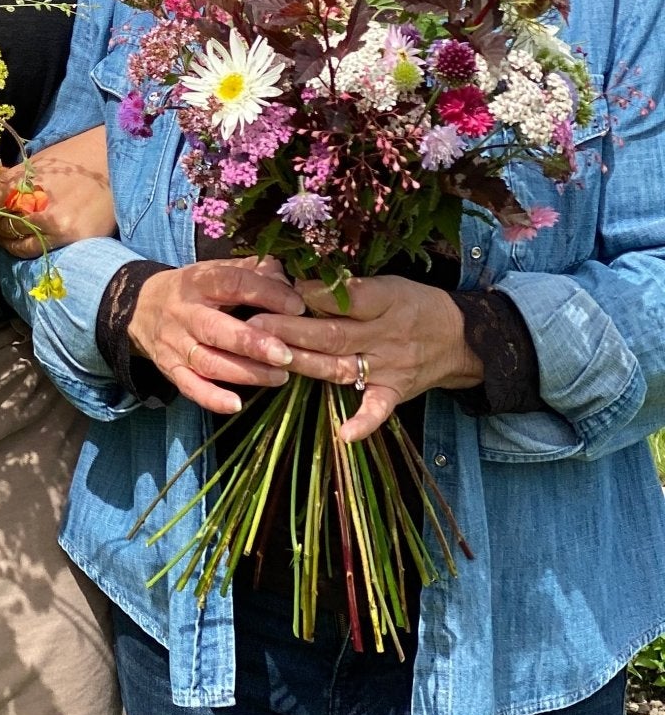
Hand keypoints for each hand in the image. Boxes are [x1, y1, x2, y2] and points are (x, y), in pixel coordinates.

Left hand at [0, 127, 115, 255]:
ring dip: (10, 239)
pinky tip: (37, 235)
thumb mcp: (32, 165)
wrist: (112, 162)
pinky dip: (31, 246)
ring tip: (18, 228)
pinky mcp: (73, 238)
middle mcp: (37, 204)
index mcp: (25, 180)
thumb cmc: (69, 159)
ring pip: (16, 244)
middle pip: (0, 226)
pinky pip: (39, 251)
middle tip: (5, 217)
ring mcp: (55, 224)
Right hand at [130, 258, 306, 414]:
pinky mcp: (170, 369)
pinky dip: (211, 398)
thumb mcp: (215, 271)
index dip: (265, 294)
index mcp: (199, 282)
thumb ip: (251, 272)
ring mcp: (175, 344)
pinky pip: (189, 387)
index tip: (297, 306)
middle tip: (285, 353)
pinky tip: (236, 404)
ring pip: (208, 362)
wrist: (141, 307)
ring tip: (280, 376)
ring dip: (245, 372)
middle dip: (252, 343)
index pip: (232, 283)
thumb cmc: (193, 290)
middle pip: (216, 329)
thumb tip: (287, 277)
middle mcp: (184, 313)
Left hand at [264, 275, 483, 441]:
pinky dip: (364, 423)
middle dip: (292, 330)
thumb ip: (349, 286)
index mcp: (385, 300)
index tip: (283, 288)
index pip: (347, 297)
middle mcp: (385, 335)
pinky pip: (379, 410)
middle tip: (255, 324)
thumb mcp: (388, 282)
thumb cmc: (412, 304)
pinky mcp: (395, 393)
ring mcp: (390, 367)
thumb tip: (297, 279)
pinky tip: (344, 434)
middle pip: (334, 333)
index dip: (315, 294)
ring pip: (341, 367)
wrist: (460, 338)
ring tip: (271, 359)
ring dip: (306, 365)